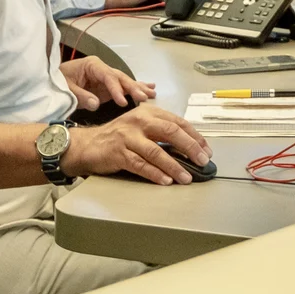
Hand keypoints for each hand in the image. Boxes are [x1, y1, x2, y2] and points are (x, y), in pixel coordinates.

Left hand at [60, 55, 155, 111]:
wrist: (52, 82)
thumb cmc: (58, 82)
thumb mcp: (66, 89)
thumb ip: (80, 96)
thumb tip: (95, 104)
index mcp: (92, 65)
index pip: (108, 76)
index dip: (116, 89)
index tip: (123, 102)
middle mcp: (102, 69)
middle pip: (120, 77)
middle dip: (133, 88)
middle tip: (145, 97)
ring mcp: (105, 78)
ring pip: (125, 82)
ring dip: (139, 88)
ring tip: (152, 94)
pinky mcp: (106, 87)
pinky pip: (123, 87)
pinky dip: (135, 89)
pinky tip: (150, 89)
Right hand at [60, 104, 211, 184]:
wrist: (88, 144)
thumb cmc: (119, 136)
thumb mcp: (141, 126)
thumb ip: (161, 131)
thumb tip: (189, 147)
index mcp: (149, 112)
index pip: (178, 122)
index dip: (194, 137)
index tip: (206, 150)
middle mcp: (139, 121)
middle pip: (170, 132)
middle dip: (190, 147)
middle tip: (202, 161)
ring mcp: (128, 136)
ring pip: (156, 151)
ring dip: (174, 165)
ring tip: (186, 177)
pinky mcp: (118, 153)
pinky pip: (140, 164)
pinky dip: (154, 173)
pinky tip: (165, 180)